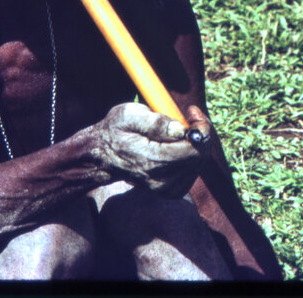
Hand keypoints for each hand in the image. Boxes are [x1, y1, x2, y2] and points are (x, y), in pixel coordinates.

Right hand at [95, 102, 210, 197]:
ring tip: (178, 130)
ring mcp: (167, 189)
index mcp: (152, 161)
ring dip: (195, 143)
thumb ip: (155, 122)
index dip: (200, 127)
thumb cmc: (116, 130)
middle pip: (200, 156)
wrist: (102, 156)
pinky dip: (191, 154)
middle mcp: (161, 180)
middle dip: (200, 132)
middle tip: (188, 116)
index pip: (194, 149)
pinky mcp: (171, 191)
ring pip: (199, 162)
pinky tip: (177, 145)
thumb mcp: (129, 115)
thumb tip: (181, 130)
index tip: (191, 111)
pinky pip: (193, 170)